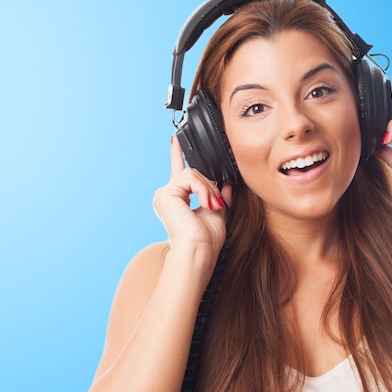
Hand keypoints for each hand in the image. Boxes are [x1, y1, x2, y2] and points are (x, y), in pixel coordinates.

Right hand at [153, 136, 231, 261]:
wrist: (198, 251)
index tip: (176, 140)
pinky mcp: (165, 193)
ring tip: (211, 207)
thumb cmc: (206, 241)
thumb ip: (219, 196)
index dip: (177, 154)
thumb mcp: (217, 212)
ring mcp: (164, 194)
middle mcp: (168, 196)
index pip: (178, 171)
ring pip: (193, 173)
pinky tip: (206, 204)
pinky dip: (203, 191)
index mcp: (178, 200)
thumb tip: (226, 184)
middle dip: (210, 187)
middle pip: (193, 173)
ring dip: (208, 190)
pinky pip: (190, 178)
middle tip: (216, 205)